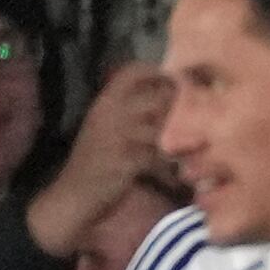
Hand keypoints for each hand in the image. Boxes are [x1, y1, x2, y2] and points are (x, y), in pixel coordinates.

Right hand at [26, 64, 174, 257]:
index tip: (177, 87)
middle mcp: (112, 112)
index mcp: (105, 102)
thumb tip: (173, 102)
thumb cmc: (96, 164)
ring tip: (190, 159)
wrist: (73, 197)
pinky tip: (176, 183)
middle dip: (183, 113)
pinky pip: (162, 159)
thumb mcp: (109, 130)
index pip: (132, 72)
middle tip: (196, 130)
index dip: (159, 74)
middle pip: (161, 97)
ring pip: (166, 128)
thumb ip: (134, 114)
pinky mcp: (128, 159)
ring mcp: (119, 134)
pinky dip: (173, 173)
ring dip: (184, 145)